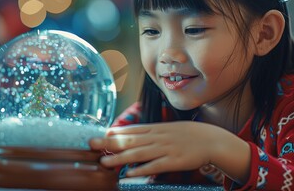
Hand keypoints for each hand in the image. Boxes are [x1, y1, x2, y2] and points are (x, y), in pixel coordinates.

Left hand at [90, 121, 249, 182]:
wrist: (209, 139)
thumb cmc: (184, 134)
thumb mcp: (164, 128)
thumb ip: (146, 131)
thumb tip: (126, 133)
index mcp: (154, 129)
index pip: (130, 131)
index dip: (113, 134)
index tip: (97, 136)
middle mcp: (157, 138)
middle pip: (130, 141)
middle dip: (109, 144)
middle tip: (92, 145)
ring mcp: (165, 149)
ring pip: (139, 154)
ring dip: (120, 158)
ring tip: (104, 162)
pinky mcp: (174, 162)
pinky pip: (155, 167)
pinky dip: (142, 170)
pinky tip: (129, 174)